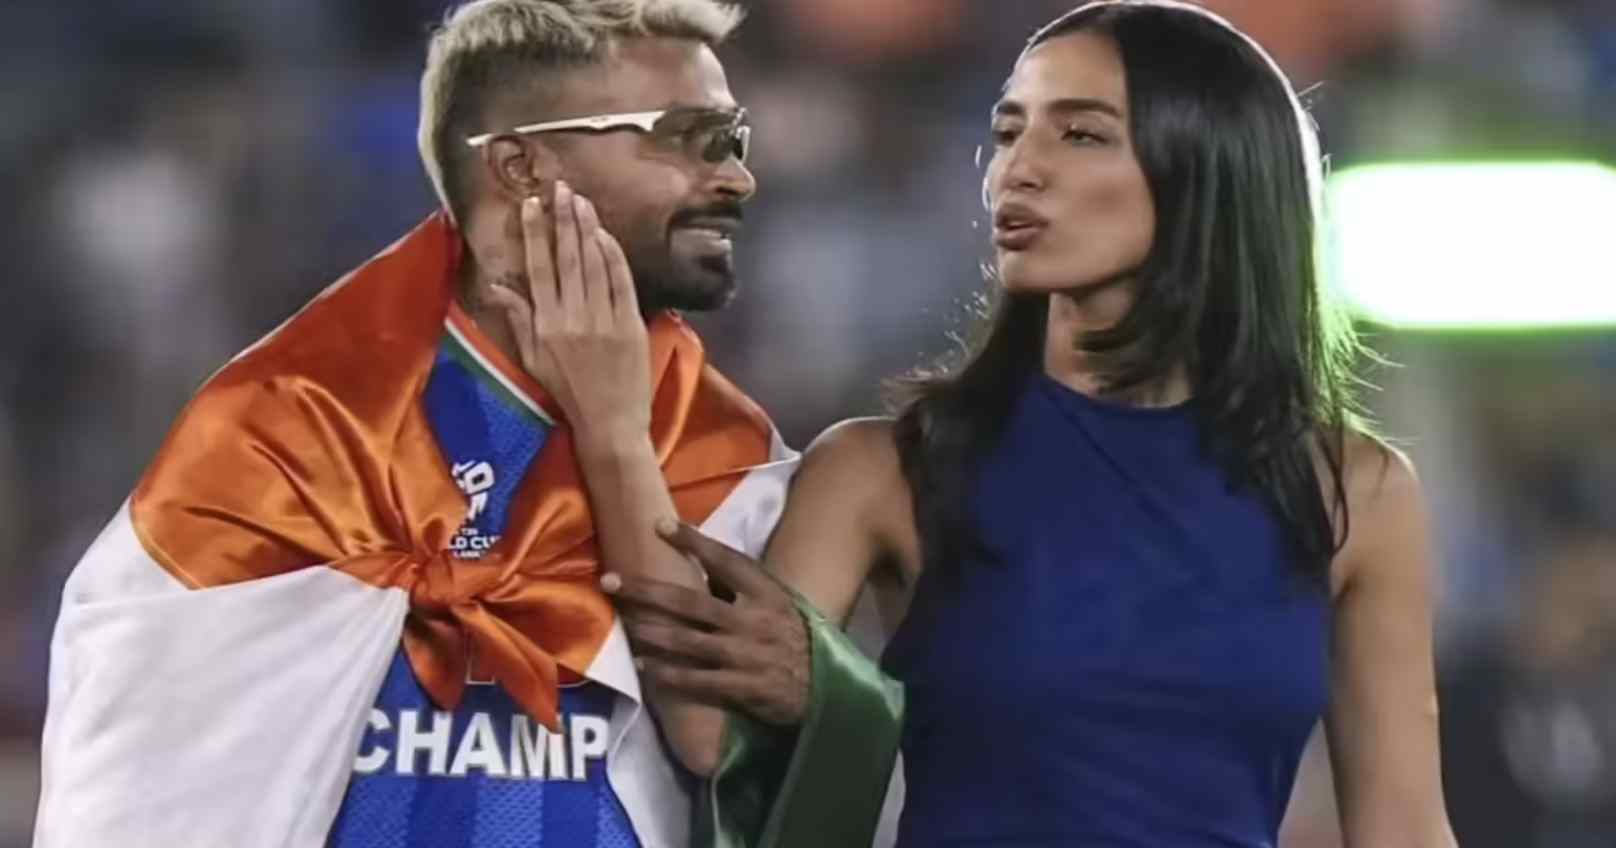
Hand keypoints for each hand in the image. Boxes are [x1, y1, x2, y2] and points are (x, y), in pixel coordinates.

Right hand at [485, 181, 649, 439]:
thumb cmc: (567, 392)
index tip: (531, 204)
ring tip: (581, 200)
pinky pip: (621, 283)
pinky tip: (605, 234)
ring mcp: (603, 320)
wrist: (609, 422)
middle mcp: (572, 318)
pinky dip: (614, 256)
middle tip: (560, 188)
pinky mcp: (630, 325)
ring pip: (594, 265)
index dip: (534, 234)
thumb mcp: (532, 359)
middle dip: (563, 219)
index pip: (537, 269)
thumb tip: (496, 283)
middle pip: (567, 258)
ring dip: (587, 229)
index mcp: (545, 325)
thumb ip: (518, 318)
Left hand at [602, 521, 810, 726]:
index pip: (724, 560)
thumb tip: (699, 563)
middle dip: (646, 591)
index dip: (692, 542)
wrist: (825, 689)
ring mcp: (745, 654)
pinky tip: (643, 666)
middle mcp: (753, 619)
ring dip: (649, 632)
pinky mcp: (742, 687)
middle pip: (689, 601)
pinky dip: (667, 673)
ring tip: (621, 623)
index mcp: (765, 592)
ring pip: (686, 640)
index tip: (658, 524)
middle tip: (610, 580)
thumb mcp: (779, 603)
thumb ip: (743, 588)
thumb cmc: (795, 640)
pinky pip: (696, 679)